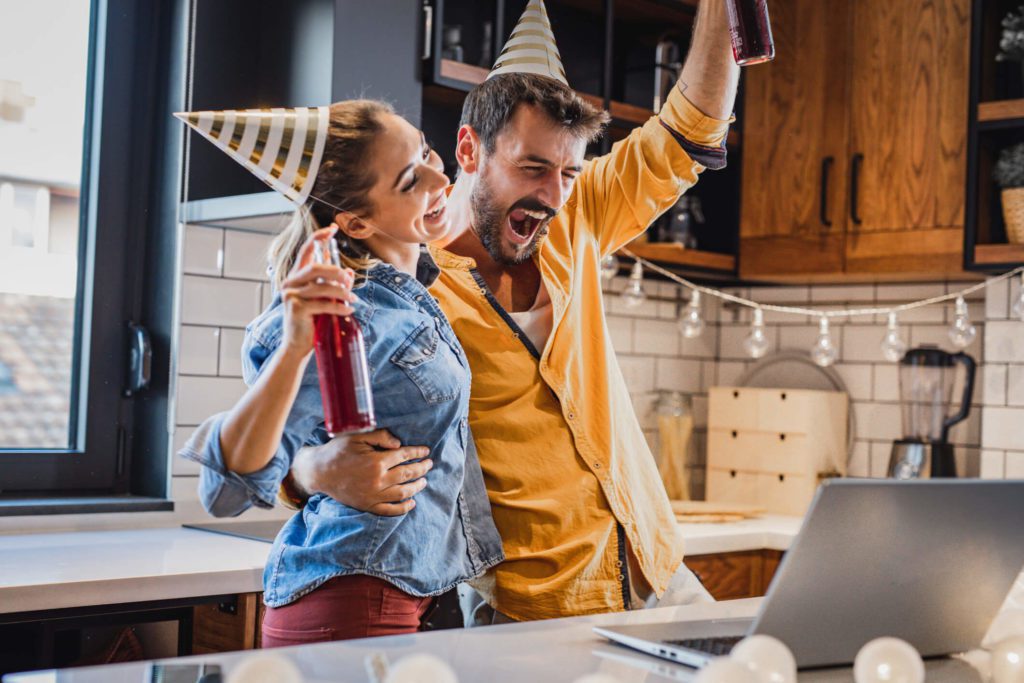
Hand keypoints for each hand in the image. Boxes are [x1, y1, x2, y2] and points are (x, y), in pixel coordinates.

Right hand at [280, 227, 356, 357]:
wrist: (297, 345)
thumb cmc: (311, 320)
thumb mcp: (323, 299)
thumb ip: (332, 285)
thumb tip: (349, 272)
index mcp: (296, 277)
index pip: (306, 251)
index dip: (319, 238)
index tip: (333, 229)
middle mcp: (290, 282)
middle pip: (316, 268)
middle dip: (336, 273)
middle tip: (349, 280)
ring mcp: (291, 295)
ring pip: (322, 287)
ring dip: (342, 292)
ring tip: (353, 299)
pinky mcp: (297, 309)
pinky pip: (324, 304)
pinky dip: (340, 308)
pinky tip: (348, 311)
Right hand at [292, 429, 431, 515]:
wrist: (318, 472)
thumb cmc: (337, 451)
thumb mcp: (357, 436)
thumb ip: (380, 437)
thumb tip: (399, 444)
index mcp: (376, 461)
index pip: (404, 456)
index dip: (417, 452)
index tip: (426, 451)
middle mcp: (377, 480)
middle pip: (407, 474)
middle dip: (421, 468)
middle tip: (429, 464)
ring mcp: (372, 495)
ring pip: (402, 493)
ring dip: (416, 487)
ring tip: (424, 481)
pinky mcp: (367, 505)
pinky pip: (389, 510)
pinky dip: (402, 508)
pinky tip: (412, 503)